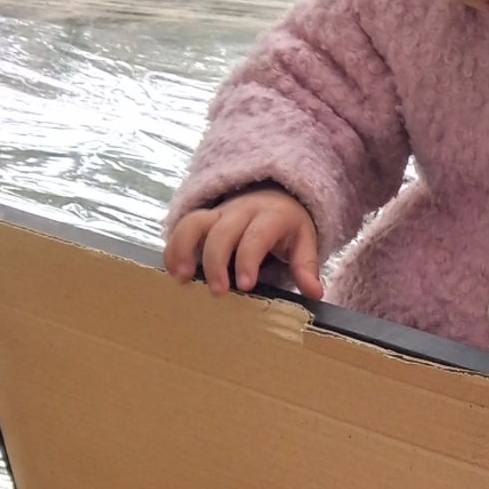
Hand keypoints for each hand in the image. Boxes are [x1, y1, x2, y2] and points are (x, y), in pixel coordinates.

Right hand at [164, 187, 322, 301]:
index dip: (248, 259)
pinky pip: (182, 227)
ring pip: (194, 222)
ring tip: (182, 278)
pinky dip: (174, 247)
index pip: (256, 236)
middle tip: (217, 292)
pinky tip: (172, 271)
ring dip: (184, 249)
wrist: (275, 195)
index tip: (245, 285)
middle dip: (216, 261)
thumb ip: (306, 267)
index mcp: (270, 217)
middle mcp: (241, 211)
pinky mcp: (203, 218)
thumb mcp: (304, 242)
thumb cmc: (288, 227)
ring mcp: (218, 213)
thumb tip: (315, 293)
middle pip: (222, 231)